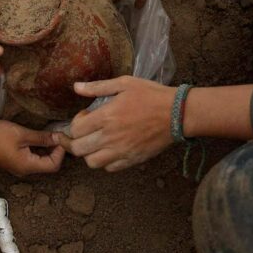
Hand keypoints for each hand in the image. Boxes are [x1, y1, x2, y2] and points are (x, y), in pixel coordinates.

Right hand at [0, 120, 66, 175]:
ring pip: (39, 160)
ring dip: (46, 147)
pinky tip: (35, 135)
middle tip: (57, 132)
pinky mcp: (13, 161)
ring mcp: (18, 166)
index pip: (53, 165)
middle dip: (55, 149)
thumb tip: (58, 138)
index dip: (60, 151)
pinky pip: (31, 157)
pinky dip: (37, 147)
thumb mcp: (20, 133)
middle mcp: (24, 170)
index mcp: (27, 166)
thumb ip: (41, 137)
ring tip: (47, 132)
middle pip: (48, 164)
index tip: (61, 136)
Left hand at [56, 77, 175, 171]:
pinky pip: (110, 168)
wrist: (177, 114)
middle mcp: (110, 137)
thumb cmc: (151, 95)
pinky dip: (105, 161)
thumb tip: (76, 87)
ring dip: (89, 153)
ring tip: (95, 143)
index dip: (75, 123)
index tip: (85, 116)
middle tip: (83, 133)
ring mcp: (121, 151)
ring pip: (92, 163)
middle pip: (78, 149)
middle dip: (75, 141)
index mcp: (106, 116)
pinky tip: (110, 150)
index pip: (75, 130)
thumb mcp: (124, 83)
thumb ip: (98, 87)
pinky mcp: (132, 160)